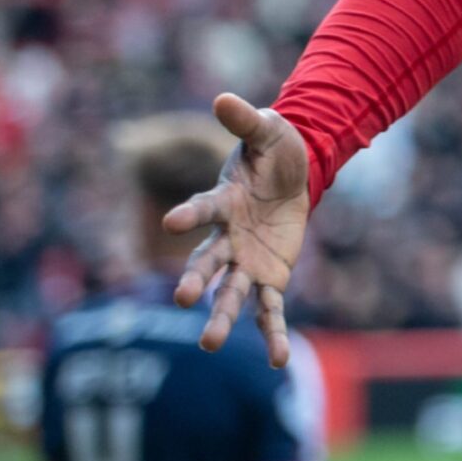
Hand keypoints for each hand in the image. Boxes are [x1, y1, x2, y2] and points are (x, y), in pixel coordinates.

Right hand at [165, 92, 310, 367]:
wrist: (294, 173)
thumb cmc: (273, 149)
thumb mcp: (267, 130)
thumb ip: (245, 120)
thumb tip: (224, 98)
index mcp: (222, 202)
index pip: (201, 209)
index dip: (188, 214)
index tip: (167, 222)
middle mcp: (226, 238)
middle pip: (207, 262)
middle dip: (194, 279)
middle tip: (181, 298)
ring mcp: (246, 262)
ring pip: (230, 294)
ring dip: (220, 317)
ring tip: (207, 344)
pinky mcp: (270, 277)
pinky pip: (270, 310)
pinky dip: (273, 334)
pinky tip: (278, 362)